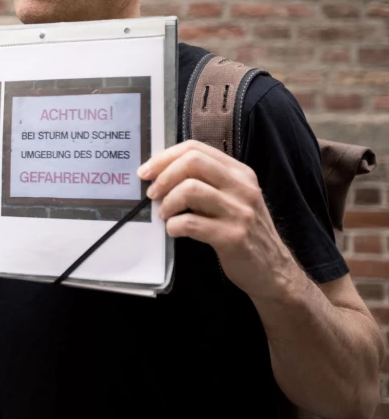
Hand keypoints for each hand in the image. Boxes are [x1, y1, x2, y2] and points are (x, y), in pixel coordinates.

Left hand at [138, 140, 296, 298]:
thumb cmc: (242, 231)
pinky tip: (175, 231)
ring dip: (168, 203)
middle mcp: (243, 187)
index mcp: (240, 173)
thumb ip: (206, 183)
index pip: (196, 148)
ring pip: (190, 189)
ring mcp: (240, 212)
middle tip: (152, 194)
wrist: (272, 269)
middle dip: (163, 176)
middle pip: (193, 162)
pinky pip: (191, 223)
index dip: (165, 157)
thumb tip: (160, 173)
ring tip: (165, 215)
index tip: (146, 171)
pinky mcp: (233, 237)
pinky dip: (174, 226)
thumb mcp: (231, 199)